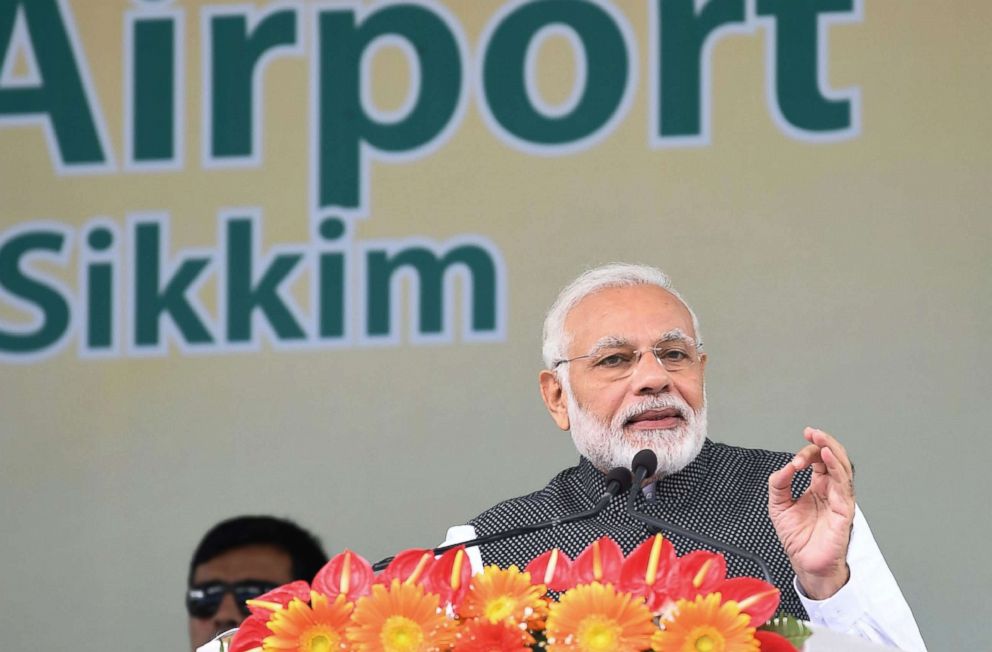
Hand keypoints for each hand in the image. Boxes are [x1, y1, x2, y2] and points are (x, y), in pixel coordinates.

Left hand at [768, 427, 854, 598]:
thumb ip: (779, 484)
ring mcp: (839, 499)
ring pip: (842, 467)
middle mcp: (831, 490)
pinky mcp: (844, 510)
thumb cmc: (798, 538)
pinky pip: (843, 485)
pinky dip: (836, 468)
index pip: (818, 460)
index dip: (809, 450)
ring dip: (831, 450)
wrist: (805, 563)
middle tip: (812, 432)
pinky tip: (827, 457)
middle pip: (833, 459)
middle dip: (824, 442)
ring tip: (819, 439)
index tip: (797, 448)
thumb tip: (785, 467)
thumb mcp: (778, 505)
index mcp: (818, 487)